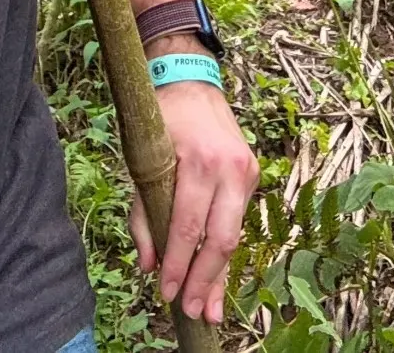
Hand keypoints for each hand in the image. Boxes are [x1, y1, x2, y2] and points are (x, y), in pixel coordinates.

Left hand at [127, 65, 258, 325]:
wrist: (192, 82)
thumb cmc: (161, 122)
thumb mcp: (142, 162)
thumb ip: (144, 215)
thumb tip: (147, 265)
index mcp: (200, 161)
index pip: (189, 225)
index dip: (178, 264)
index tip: (166, 292)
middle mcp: (229, 167)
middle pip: (221, 237)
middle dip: (205, 280)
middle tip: (191, 311)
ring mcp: (245, 171)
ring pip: (235, 235)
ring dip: (221, 276)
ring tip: (210, 310)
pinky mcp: (252, 175)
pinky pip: (238, 221)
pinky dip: (225, 252)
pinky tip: (220, 281)